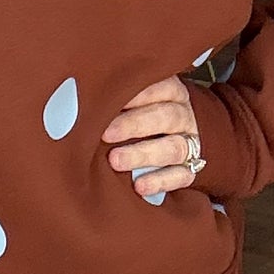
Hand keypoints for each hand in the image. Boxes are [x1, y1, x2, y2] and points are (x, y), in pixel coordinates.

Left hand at [101, 76, 204, 205]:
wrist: (172, 140)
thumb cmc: (141, 114)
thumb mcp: (135, 100)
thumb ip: (118, 98)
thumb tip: (83, 99)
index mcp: (172, 93)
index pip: (163, 87)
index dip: (139, 94)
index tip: (111, 99)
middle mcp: (183, 117)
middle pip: (166, 117)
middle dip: (134, 125)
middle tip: (106, 133)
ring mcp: (189, 144)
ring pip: (173, 148)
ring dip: (143, 154)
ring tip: (115, 161)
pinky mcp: (190, 170)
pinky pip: (180, 176)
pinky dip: (159, 181)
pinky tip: (139, 186)